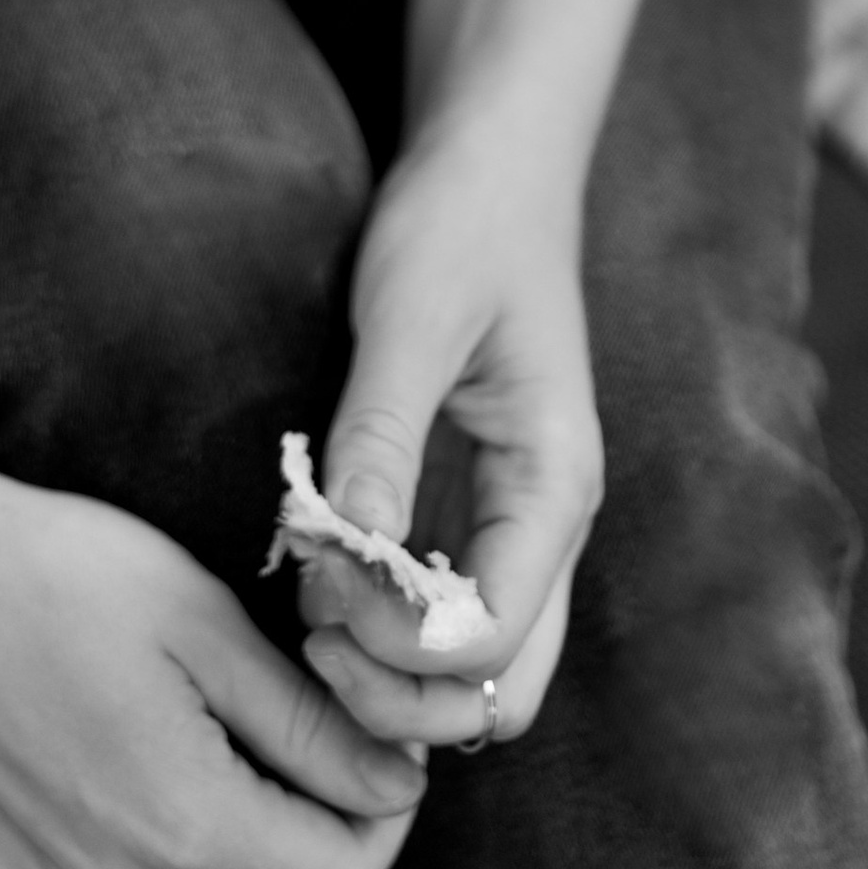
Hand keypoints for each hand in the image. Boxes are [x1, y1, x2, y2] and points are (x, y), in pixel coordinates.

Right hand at [0, 443, 425, 868]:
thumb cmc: (60, 571)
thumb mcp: (200, 619)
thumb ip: (304, 721)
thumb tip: (394, 785)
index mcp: (188, 824)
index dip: (386, 804)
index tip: (375, 732)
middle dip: (325, 828)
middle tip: (318, 735)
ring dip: (251, 846)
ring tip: (245, 754)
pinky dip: (165, 858)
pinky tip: (159, 781)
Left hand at [297, 125, 601, 757]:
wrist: (491, 170)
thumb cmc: (460, 225)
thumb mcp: (411, 313)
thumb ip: (380, 429)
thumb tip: (349, 542)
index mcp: (553, 484)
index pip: (497, 636)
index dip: (406, 646)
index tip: (327, 585)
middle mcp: (546, 527)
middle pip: (500, 692)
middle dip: (405, 698)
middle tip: (315, 630)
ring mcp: (511, 528)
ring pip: (477, 674)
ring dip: (395, 677)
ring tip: (314, 603)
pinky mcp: (471, 514)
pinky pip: (443, 619)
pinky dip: (388, 633)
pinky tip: (328, 577)